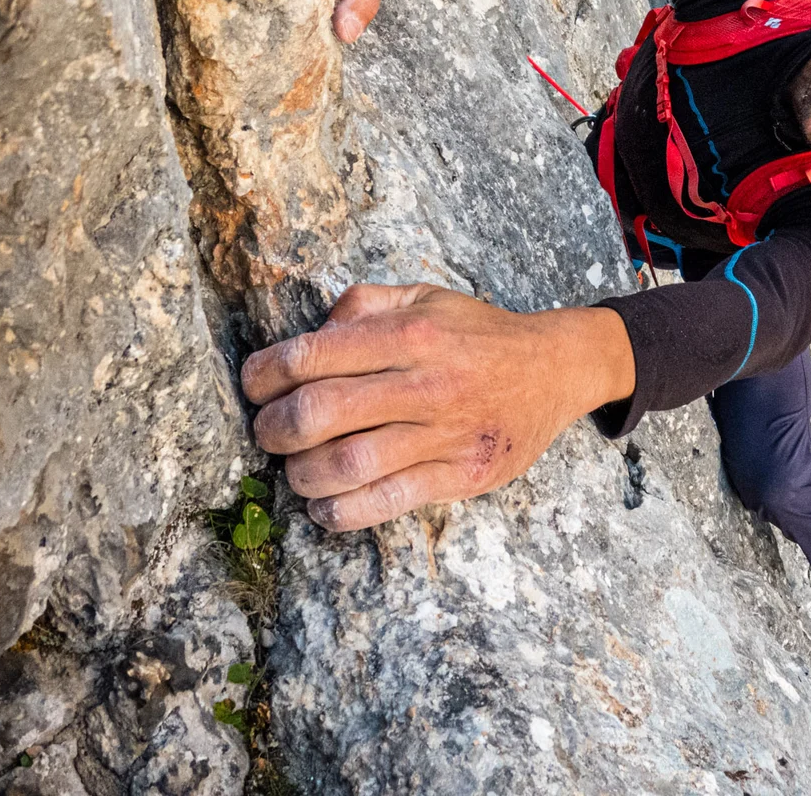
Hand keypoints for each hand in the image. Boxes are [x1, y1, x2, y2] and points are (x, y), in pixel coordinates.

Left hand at [240, 284, 634, 530]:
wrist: (555, 370)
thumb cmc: (478, 334)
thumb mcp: (425, 297)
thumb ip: (363, 304)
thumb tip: (311, 334)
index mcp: (410, 334)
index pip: (311, 356)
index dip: (263, 376)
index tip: (255, 387)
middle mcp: (426, 382)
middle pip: (318, 413)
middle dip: (272, 429)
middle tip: (268, 433)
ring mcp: (446, 433)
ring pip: (346, 465)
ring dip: (302, 475)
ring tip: (298, 471)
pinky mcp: (462, 474)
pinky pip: (387, 502)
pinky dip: (341, 513)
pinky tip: (326, 507)